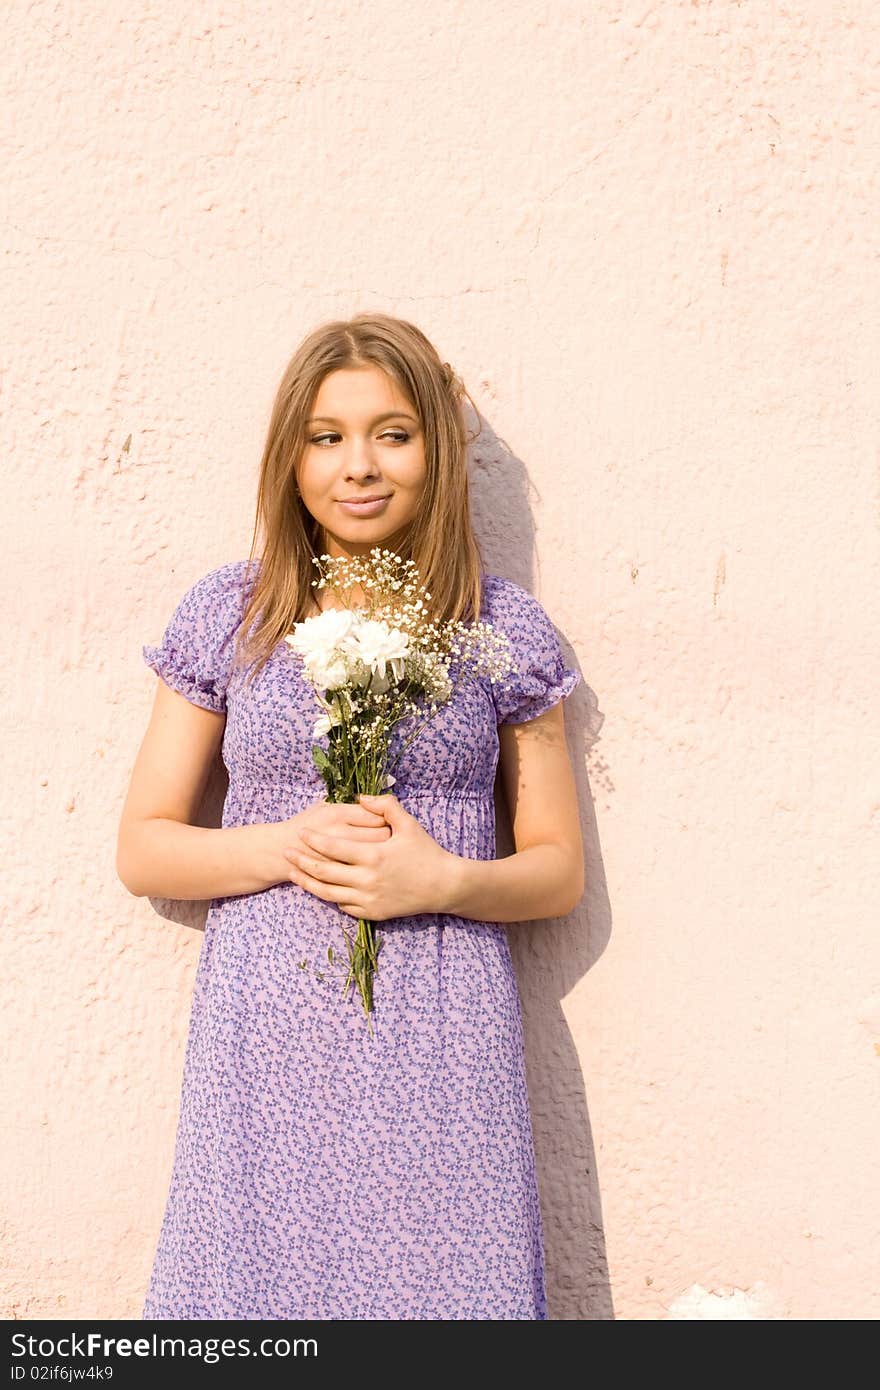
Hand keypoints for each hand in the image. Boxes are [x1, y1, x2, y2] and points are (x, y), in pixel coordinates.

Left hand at [282, 792, 453, 920]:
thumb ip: (384, 806)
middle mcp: (367, 879)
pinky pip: (344, 906)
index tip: (300, 832)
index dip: (313, 839)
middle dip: (301, 860)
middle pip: (323, 871)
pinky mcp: (373, 913)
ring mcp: (369, 899)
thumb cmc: (426, 851)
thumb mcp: (408, 824)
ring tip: (292, 873)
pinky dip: (330, 896)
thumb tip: (361, 797)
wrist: (444, 886)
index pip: (333, 847)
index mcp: (373, 855)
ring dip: (307, 882)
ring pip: (328, 892)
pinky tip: (321, 888)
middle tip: (285, 852)